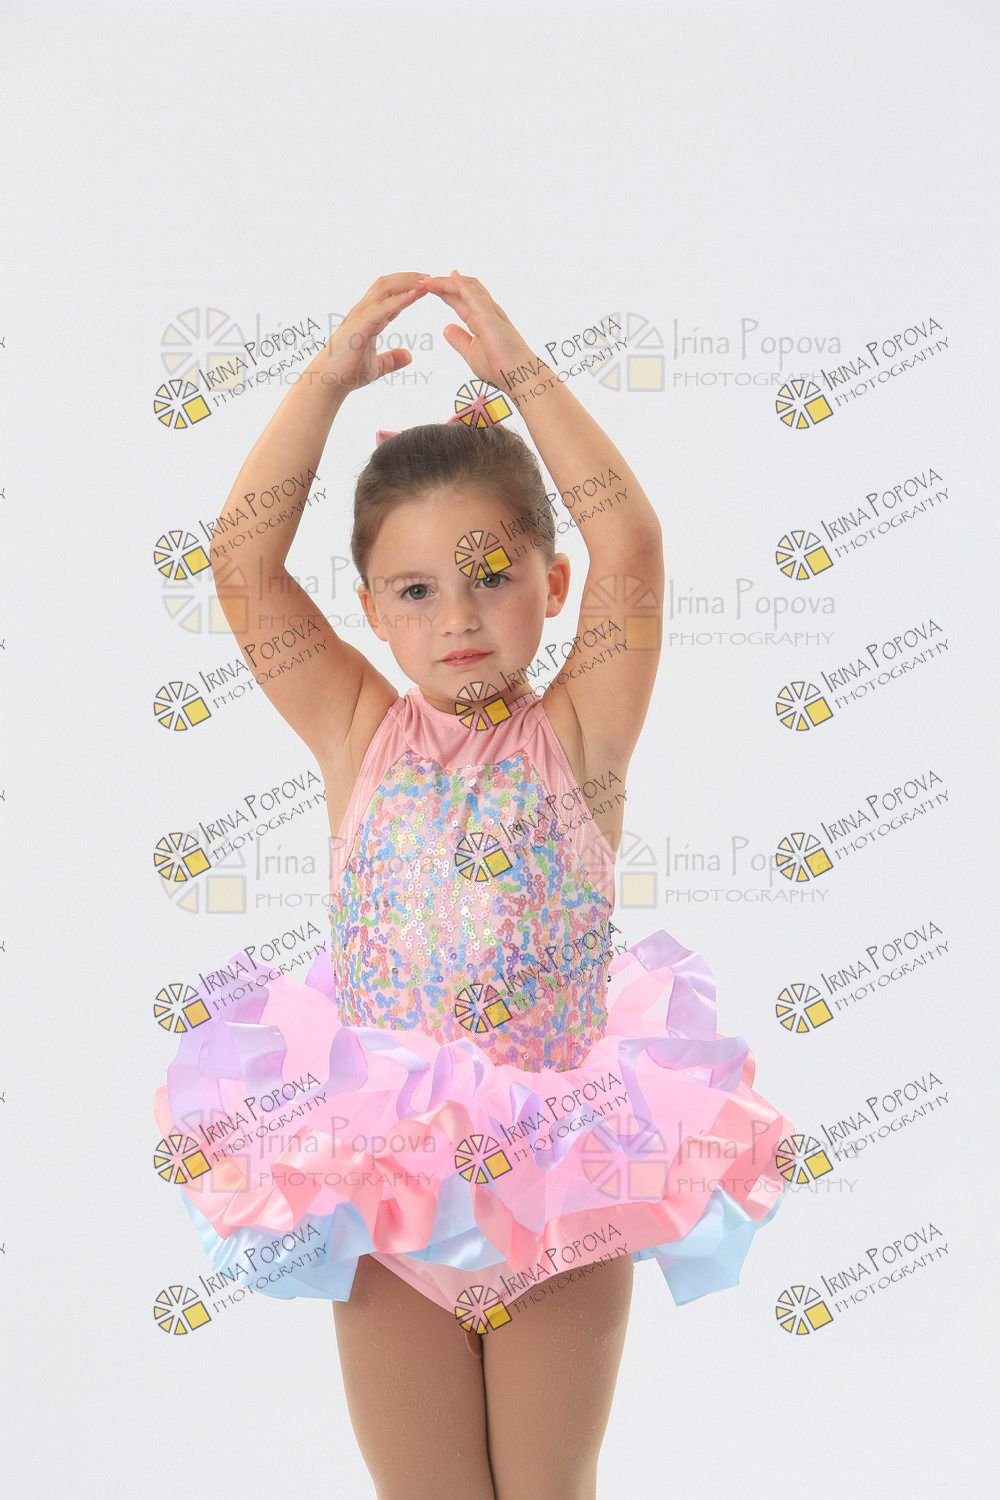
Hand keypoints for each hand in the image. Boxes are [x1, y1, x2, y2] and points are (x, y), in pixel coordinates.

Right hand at [316, 272, 429, 393]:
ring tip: (426, 281)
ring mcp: (360, 316)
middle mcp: (363, 312)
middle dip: (409, 278)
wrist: (328, 383)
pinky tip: (415, 295)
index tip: (426, 286)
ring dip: (407, 283)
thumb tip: (409, 356)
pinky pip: (383, 307)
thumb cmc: (347, 373)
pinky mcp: (360, 326)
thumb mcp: (377, 366)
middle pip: (387, 284)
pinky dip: (400, 299)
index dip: (407, 287)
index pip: (389, 295)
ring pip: (385, 289)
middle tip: (431, 277)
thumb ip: (392, 359)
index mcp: (368, 319)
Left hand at [420, 270, 533, 386]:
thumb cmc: (500, 368)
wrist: (517, 375)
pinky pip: (473, 295)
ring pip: (467, 287)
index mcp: (481, 321)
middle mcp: (486, 312)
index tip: (430, 288)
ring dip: (447, 281)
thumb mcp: (471, 353)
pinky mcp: (489, 315)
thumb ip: (459, 340)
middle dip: (444, 283)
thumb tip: (446, 329)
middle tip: (426, 280)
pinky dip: (459, 285)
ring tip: (429, 279)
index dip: (446, 292)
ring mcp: (489, 312)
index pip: (461, 300)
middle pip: (463, 289)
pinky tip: (449, 278)